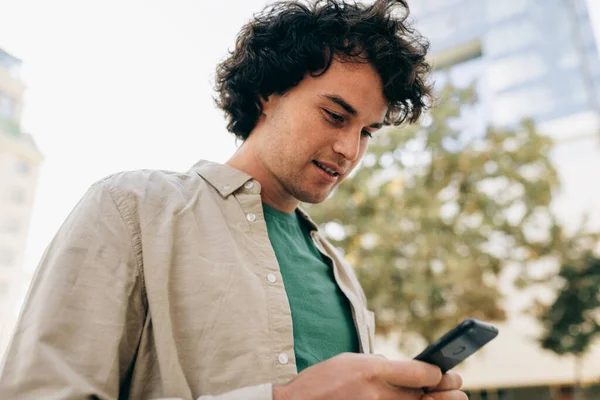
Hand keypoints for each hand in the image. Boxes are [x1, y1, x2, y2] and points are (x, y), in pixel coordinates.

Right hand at [272, 352, 465, 399]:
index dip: (437, 371)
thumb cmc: (323, 380)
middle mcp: (380, 395)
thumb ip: (380, 365)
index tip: (441, 370)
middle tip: (457, 387)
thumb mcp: (352, 360)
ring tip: (449, 398)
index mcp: (374, 371)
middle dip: (447, 390)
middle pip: (427, 395)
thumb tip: (405, 372)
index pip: (422, 372)